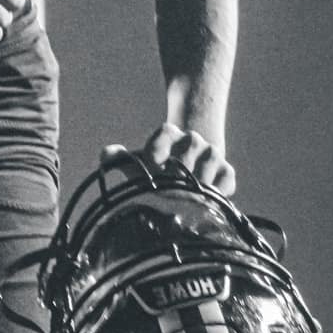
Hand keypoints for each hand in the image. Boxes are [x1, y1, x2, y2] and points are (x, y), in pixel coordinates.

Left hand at [119, 122, 235, 196]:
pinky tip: (208, 201)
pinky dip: (220, 188)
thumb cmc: (155, 171)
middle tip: (170, 186)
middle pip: (191, 143)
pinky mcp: (226, 172)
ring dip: (200, 177)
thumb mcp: (138, 163)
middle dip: (180, 165)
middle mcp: (192, 141)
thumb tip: (105, 155)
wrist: (185, 176)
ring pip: (211, 156)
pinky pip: (227, 176)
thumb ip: (119, 158)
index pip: (165, 131)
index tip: (152, 164)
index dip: (158, 146)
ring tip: (188, 196)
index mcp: (169, 135)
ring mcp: (211, 154)